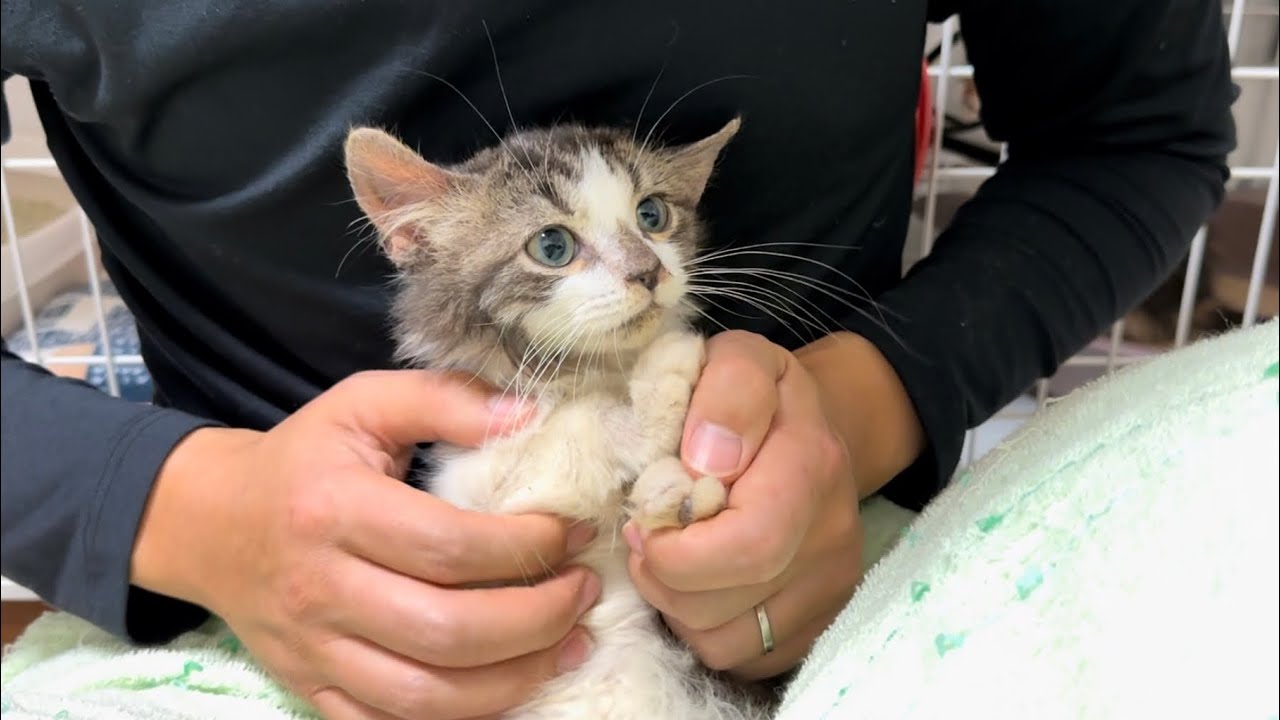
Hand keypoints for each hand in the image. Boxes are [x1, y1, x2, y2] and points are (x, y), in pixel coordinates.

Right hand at [132, 370, 600, 719]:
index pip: (449, 547)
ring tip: (572, 644)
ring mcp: (314, 651)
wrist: (207, 524)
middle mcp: (320, 589)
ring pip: (427, 697)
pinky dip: (463, 719)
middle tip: (585, 591)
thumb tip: (529, 416)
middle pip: (447, 633)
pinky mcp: (311, 690)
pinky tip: (511, 686)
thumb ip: (443, 399)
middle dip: (538, 620)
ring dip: (517, 679)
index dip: (528, 547)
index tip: (576, 532)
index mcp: (334, 511)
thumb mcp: (362, 404)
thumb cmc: (303, 459)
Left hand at [621, 330, 863, 678]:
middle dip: (662, 579)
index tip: (640, 522)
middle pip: (726, 601)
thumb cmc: (754, 396)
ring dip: (676, 606)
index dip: (675, 550)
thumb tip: (705, 461)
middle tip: (643, 543)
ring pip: (725, 640)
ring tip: (670, 559)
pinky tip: (699, 583)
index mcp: (813, 463)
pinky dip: (703, 628)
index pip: (747, 543)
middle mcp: (832, 534)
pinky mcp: (817, 622)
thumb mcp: (737, 359)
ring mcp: (830, 586)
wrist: (809, 428)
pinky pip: (740, 656)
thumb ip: (726, 393)